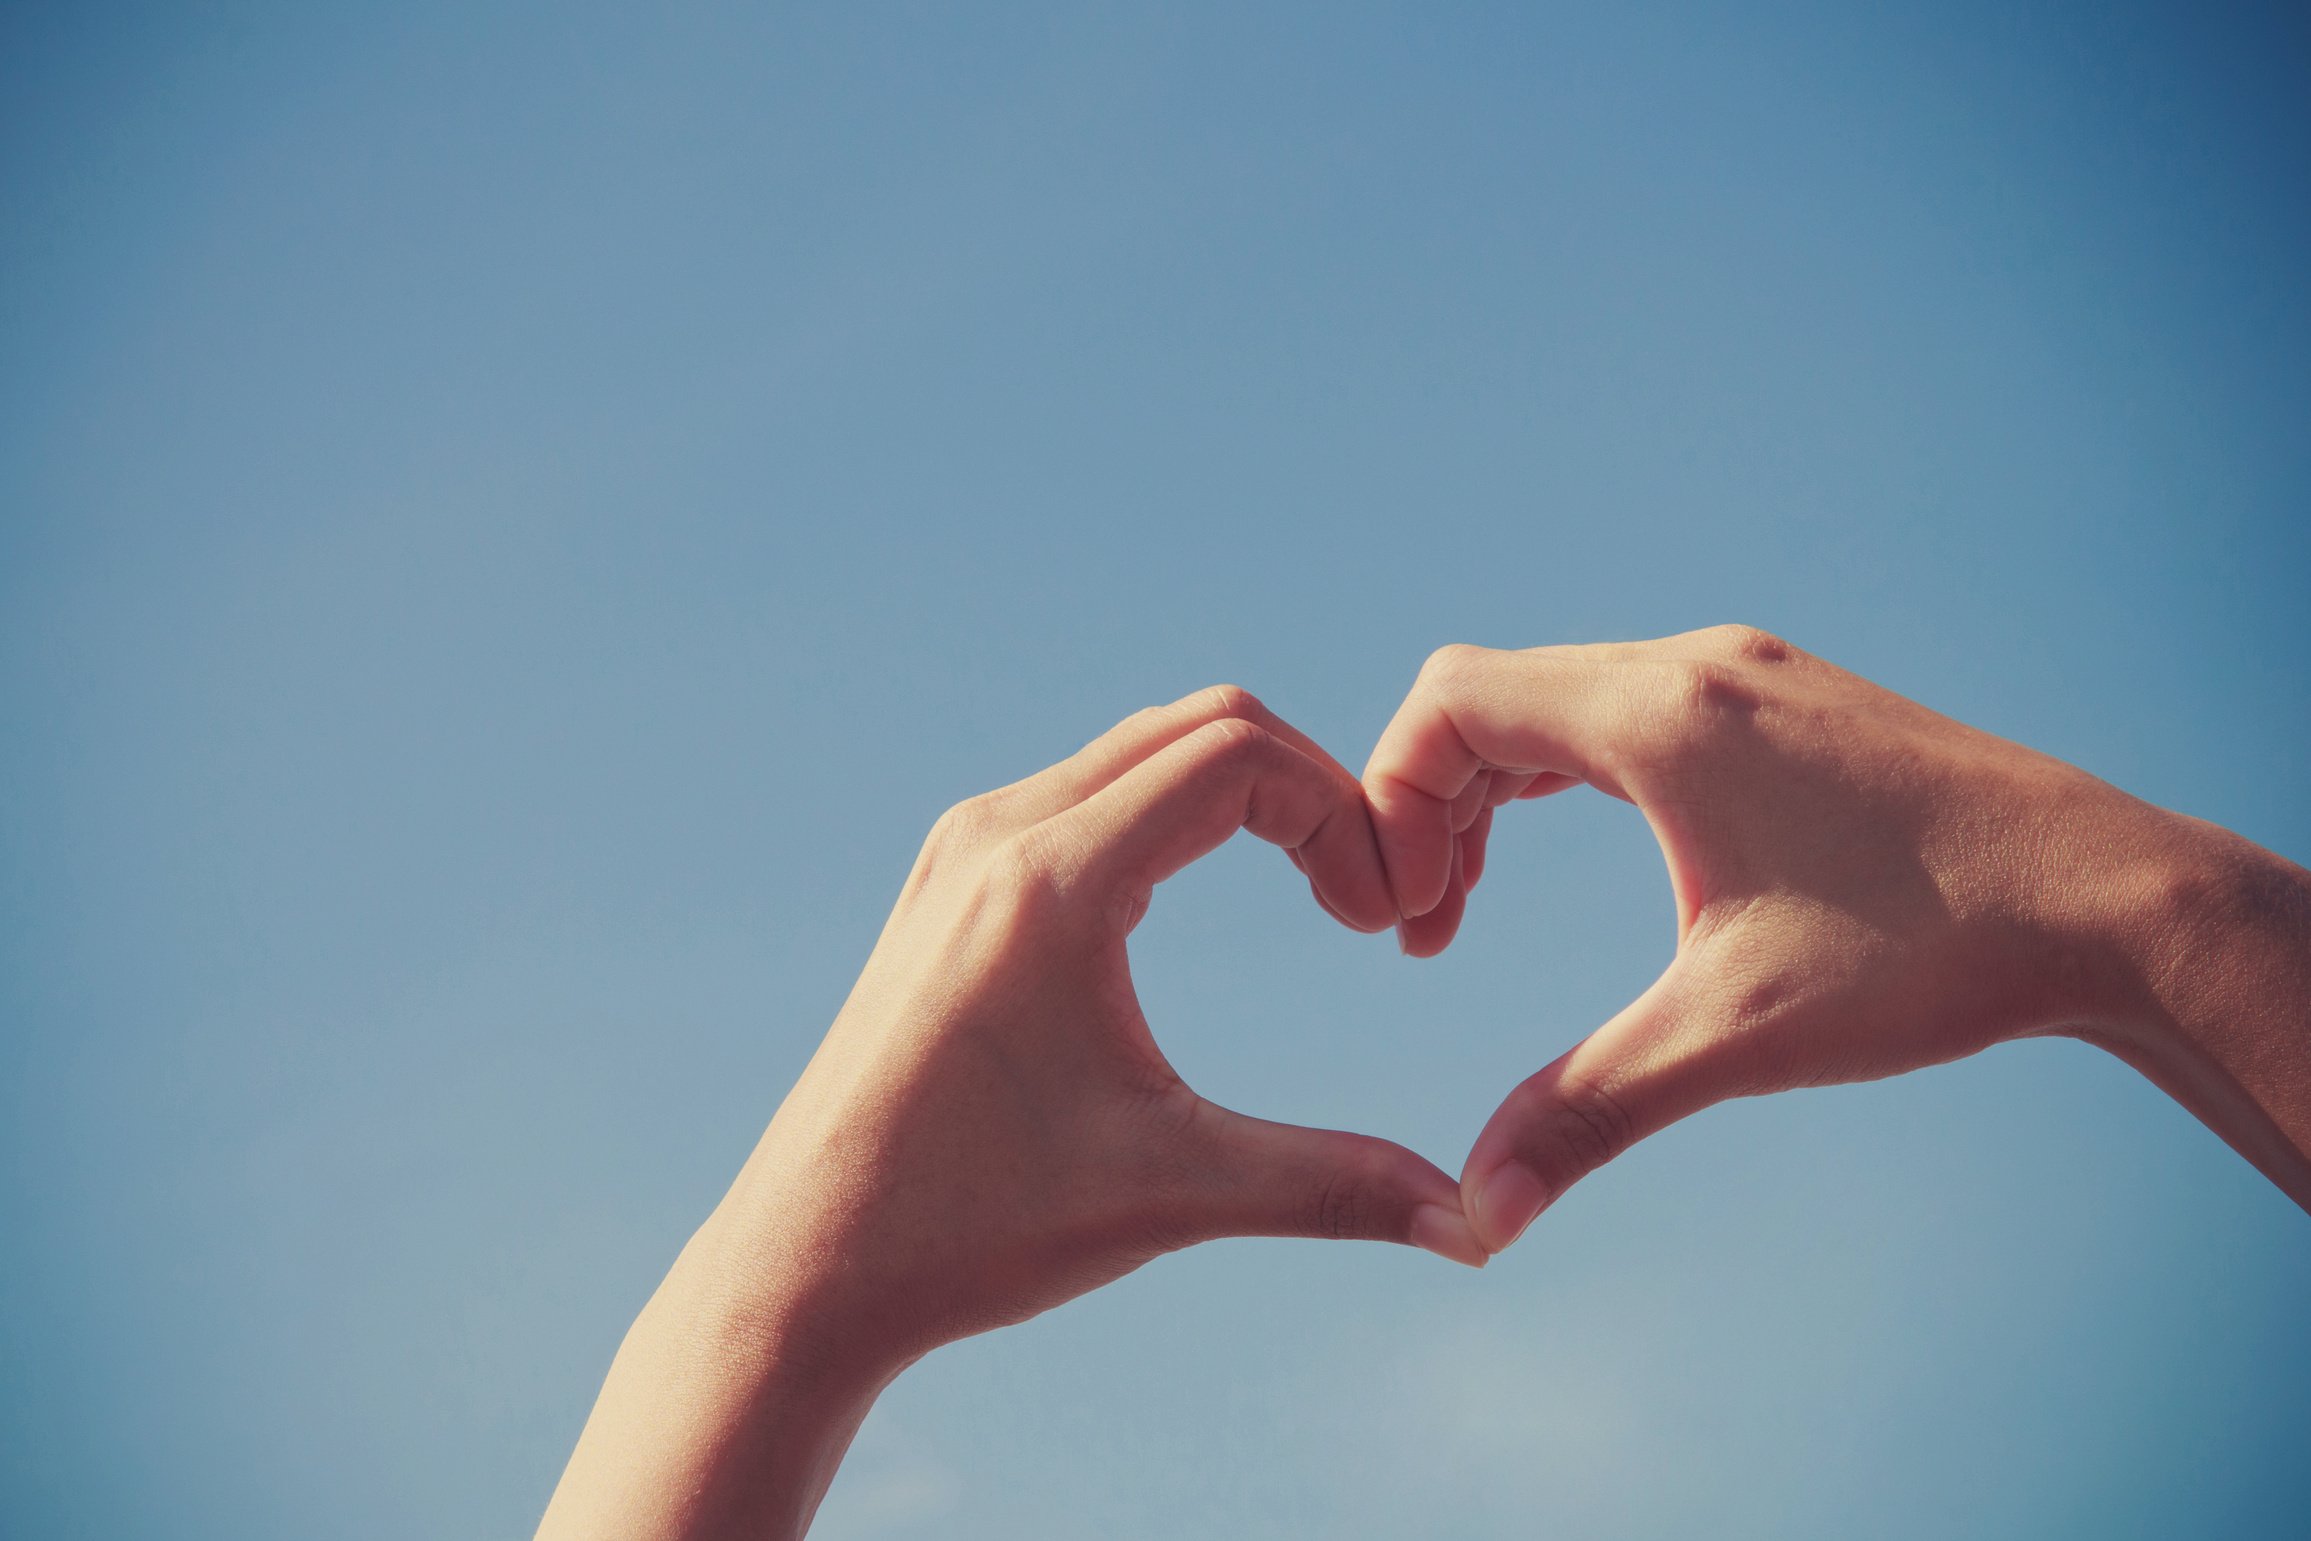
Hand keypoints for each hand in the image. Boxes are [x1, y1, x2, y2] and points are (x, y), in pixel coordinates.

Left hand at [539, 687, 1482, 1540]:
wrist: (805, 1268)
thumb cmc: (973, 1230)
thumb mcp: (1170, 1194)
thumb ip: (1332, 1188)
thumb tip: (1474, 1230)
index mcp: (1052, 883)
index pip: (1239, 756)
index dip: (1343, 815)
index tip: (1380, 921)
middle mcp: (997, 836)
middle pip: (1199, 724)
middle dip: (1309, 790)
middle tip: (1365, 897)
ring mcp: (962, 851)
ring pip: (1139, 751)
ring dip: (1242, 794)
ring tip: (1310, 891)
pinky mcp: (947, 884)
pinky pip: (1084, 790)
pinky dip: (1172, 811)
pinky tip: (1202, 896)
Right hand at [1359, 627, 2310, 1251]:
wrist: (2112, 901)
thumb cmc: (1930, 948)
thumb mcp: (1734, 1035)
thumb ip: (1585, 1109)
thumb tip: (1477, 1213)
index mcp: (1663, 716)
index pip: (1453, 701)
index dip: (1389, 798)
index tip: (1403, 916)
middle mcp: (1696, 669)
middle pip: (1493, 697)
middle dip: (1432, 808)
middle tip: (1429, 932)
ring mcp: (1750, 678)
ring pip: (1562, 701)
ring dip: (1495, 793)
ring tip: (1474, 904)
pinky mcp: (1789, 707)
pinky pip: (1628, 710)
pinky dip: (1565, 775)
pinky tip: (1571, 852)